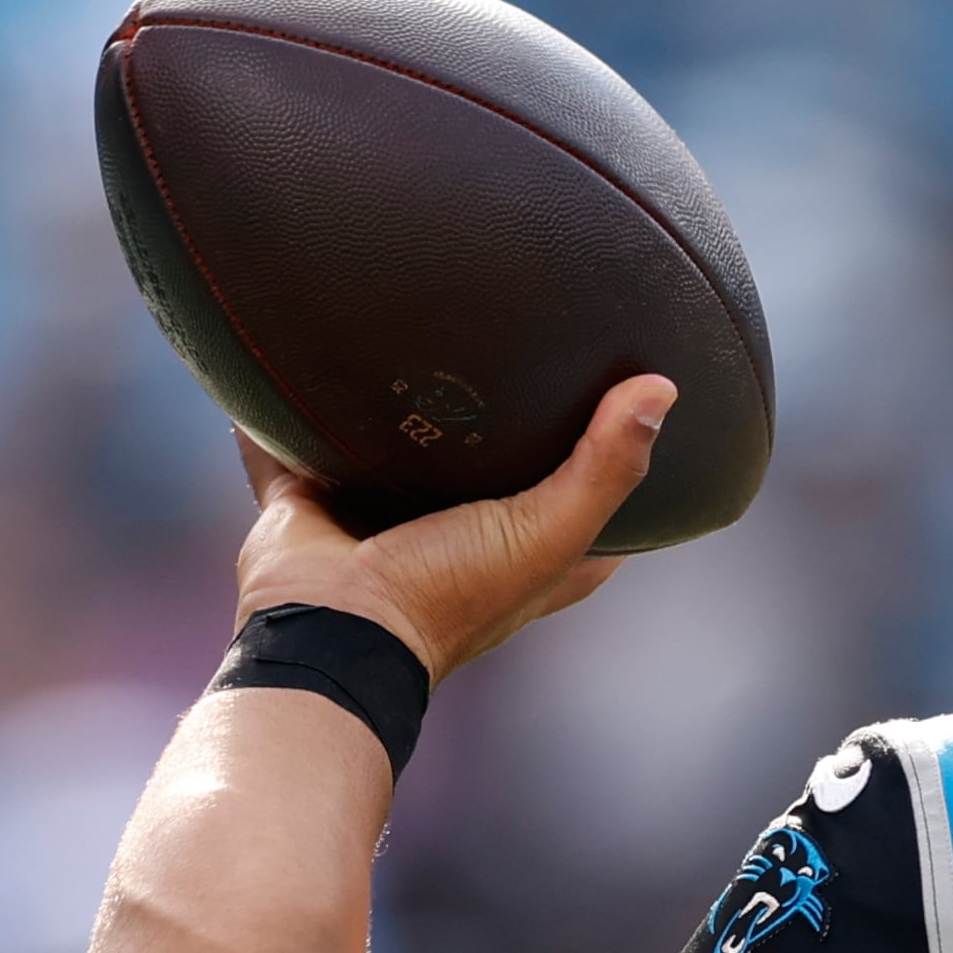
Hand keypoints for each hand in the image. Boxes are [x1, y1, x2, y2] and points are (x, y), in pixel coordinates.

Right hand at [230, 374, 673, 684]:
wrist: (329, 626)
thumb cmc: (449, 593)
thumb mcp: (551, 532)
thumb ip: (606, 466)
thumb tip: (660, 389)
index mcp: (526, 554)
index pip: (588, 501)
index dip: (609, 455)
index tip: (624, 393)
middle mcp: (458, 535)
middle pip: (492, 463)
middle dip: (500, 413)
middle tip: (514, 336)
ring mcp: (381, 518)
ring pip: (397, 447)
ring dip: (400, 406)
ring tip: (413, 326)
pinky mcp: (314, 499)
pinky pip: (298, 442)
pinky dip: (292, 412)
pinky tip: (300, 349)